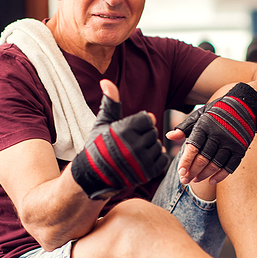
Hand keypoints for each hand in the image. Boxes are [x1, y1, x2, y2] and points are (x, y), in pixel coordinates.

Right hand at [71, 80, 168, 199]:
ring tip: (136, 151)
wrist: (93, 176)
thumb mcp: (102, 123)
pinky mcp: (148, 173)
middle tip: (131, 142)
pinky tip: (143, 158)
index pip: (146, 119)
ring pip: (158, 145)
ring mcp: (142, 161)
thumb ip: (110, 103)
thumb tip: (106, 81)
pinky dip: (156, 158)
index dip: (139, 123)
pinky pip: (163, 159)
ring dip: (150, 147)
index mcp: (124, 131)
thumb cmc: (97, 146)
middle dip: (144, 135)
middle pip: (152, 131)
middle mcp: (134, 146)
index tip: (129, 130)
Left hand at [166, 82, 256, 184]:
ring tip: (195, 180)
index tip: (180, 173)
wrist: (244, 105)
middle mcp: (218, 134)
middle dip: (192, 172)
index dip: (186, 162)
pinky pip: (230, 166)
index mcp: (205, 125)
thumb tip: (169, 136)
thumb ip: (184, 127)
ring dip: (204, 175)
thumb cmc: (217, 111)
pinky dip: (220, 176)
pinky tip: (211, 181)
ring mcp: (231, 142)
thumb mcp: (199, 114)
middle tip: (185, 180)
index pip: (193, 147)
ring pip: (215, 165)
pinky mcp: (241, 148)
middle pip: (203, 159)